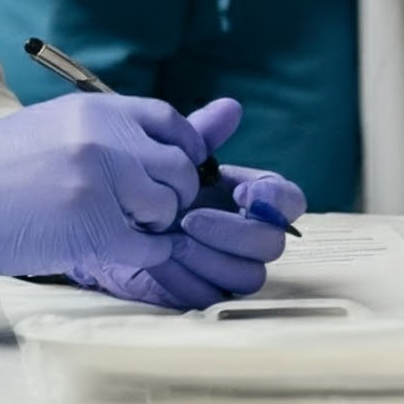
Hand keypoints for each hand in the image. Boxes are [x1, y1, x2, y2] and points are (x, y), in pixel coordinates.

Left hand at [65, 97, 309, 309]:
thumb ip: (202, 135)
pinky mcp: (207, 293)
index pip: (290, 201)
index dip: (273, 200)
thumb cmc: (151, 184)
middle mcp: (252, 235)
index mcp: (255, 198)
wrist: (112, 222)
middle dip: (231, 233)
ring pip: (249, 276)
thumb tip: (231, 107)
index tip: (240, 192)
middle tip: (189, 220)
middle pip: (271, 243)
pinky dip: (187, 280)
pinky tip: (159, 261)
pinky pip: (214, 297)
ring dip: (209, 258)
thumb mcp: (171, 156)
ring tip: (171, 242)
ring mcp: (232, 268)